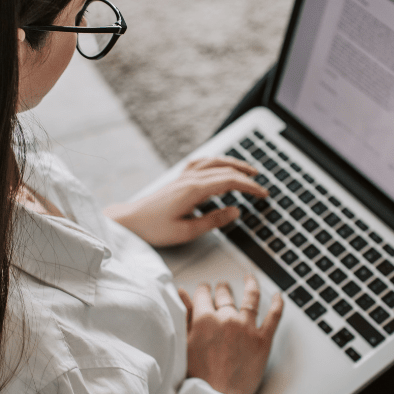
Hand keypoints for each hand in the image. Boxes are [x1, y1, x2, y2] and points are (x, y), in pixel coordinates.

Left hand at [105, 157, 267, 246]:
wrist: (129, 221)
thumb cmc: (154, 228)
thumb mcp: (186, 231)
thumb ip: (213, 220)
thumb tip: (235, 211)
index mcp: (194, 190)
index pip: (230, 182)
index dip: (250, 187)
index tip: (263, 194)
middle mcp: (189, 178)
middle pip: (225, 169)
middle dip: (247, 176)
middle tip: (262, 185)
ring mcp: (183, 176)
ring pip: (214, 162)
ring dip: (234, 164)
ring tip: (248, 170)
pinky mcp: (178, 179)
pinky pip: (201, 163)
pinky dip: (216, 162)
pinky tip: (220, 165)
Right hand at [179, 275, 283, 393]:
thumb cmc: (197, 377)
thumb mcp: (183, 343)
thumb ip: (184, 316)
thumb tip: (182, 294)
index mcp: (204, 319)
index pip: (203, 294)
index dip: (203, 290)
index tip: (204, 290)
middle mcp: (227, 318)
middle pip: (225, 295)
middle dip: (222, 289)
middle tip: (222, 288)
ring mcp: (247, 328)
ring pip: (251, 298)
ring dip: (250, 285)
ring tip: (250, 280)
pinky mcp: (263, 341)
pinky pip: (274, 316)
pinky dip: (278, 304)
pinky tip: (279, 296)